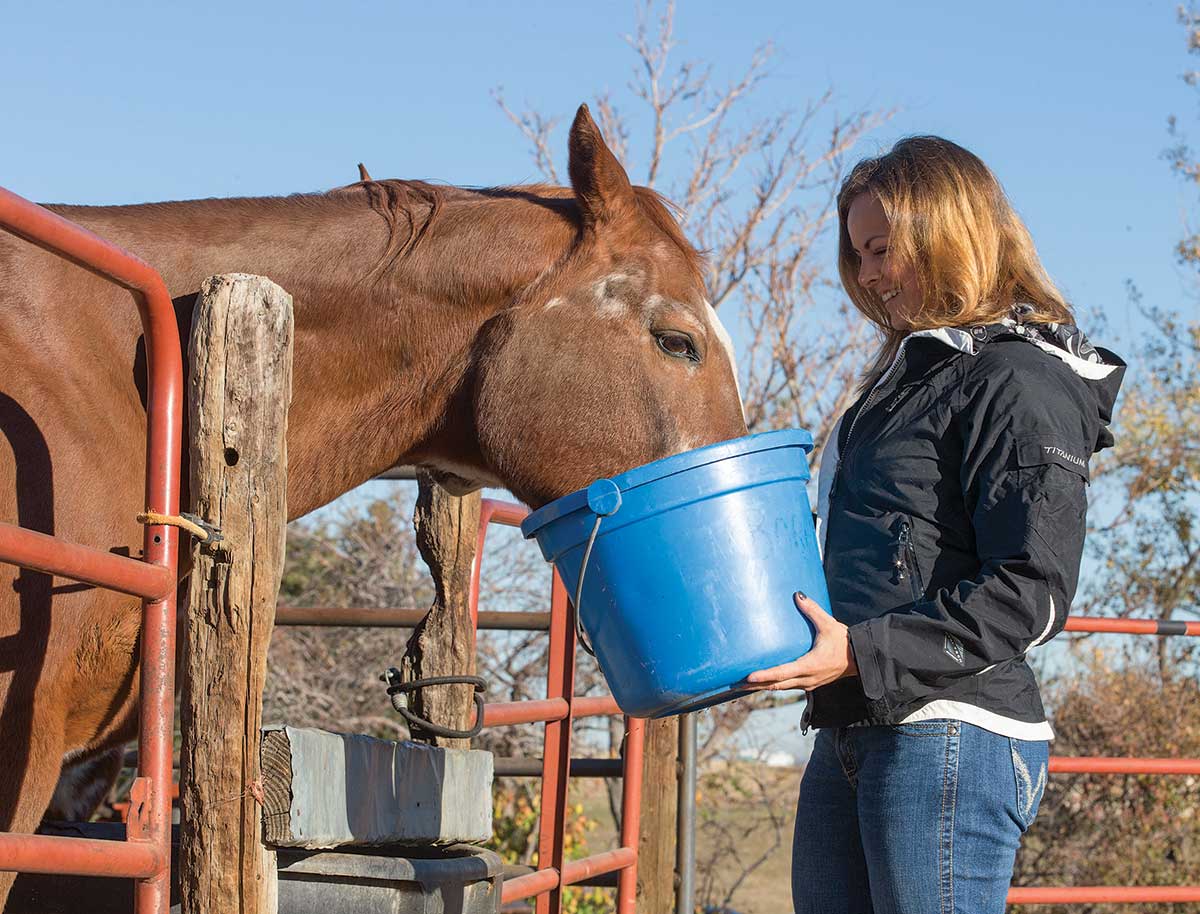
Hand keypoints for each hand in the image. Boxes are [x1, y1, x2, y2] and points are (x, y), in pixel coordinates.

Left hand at [743, 592, 857, 691]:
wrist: (860, 658)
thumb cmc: (844, 641)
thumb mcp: (828, 624)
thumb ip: (812, 610)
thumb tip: (798, 595)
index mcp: (810, 665)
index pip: (782, 673)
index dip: (764, 675)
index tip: (748, 677)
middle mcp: (807, 678)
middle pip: (776, 685)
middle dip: (756, 685)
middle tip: (735, 683)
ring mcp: (809, 683)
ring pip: (781, 688)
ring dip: (763, 686)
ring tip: (744, 684)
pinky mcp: (810, 683)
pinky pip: (788, 686)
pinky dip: (774, 684)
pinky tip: (764, 681)